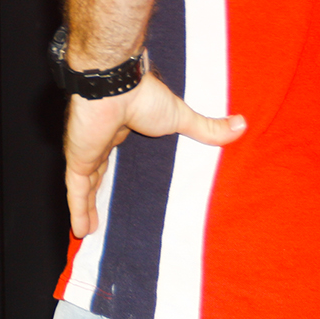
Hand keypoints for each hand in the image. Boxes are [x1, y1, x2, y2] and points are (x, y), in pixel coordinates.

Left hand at [63, 72, 245, 237]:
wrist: (115, 86)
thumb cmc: (144, 96)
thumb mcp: (181, 117)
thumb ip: (207, 127)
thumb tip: (242, 125)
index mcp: (119, 128)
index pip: (112, 153)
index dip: (111, 169)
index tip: (114, 184)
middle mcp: (98, 141)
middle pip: (95, 173)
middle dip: (95, 193)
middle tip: (97, 215)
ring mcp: (86, 151)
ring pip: (84, 186)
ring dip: (85, 208)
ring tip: (88, 232)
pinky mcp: (78, 159)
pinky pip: (76, 191)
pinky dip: (78, 211)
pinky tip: (80, 232)